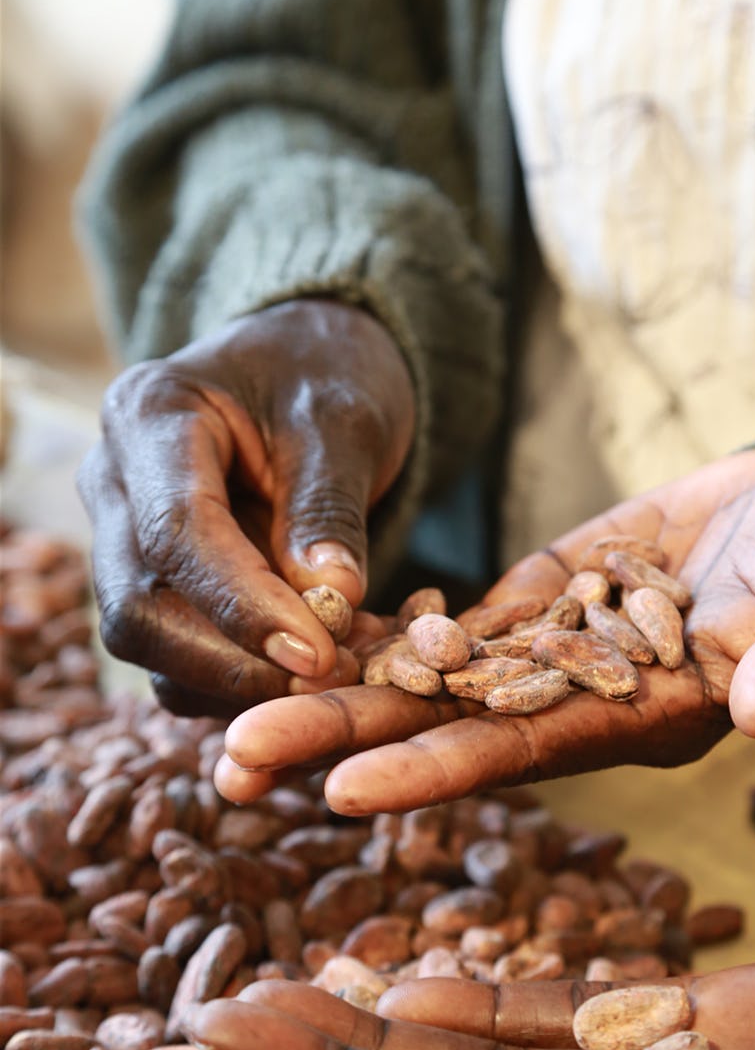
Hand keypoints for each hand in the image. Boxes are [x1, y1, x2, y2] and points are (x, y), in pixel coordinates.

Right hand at [78, 299, 414, 715]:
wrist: (309, 368)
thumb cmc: (324, 375)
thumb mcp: (345, 421)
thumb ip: (329, 506)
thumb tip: (331, 598)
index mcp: (149, 415)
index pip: (175, 531)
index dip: (243, 606)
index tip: (318, 654)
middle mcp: (114, 481)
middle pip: (138, 606)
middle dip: (232, 662)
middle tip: (330, 678)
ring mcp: (122, 539)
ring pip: (150, 646)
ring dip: (240, 680)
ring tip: (338, 668)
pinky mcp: (152, 585)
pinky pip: (179, 660)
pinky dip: (244, 680)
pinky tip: (314, 667)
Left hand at [213, 448, 754, 811]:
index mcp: (653, 719)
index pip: (528, 753)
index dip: (438, 768)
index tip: (339, 787)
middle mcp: (588, 699)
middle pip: (449, 723)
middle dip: (342, 737)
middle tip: (228, 760)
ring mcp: (560, 646)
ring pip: (434, 672)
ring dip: (338, 683)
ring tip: (231, 699)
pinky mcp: (550, 592)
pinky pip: (458, 617)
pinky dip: (386, 625)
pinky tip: (305, 628)